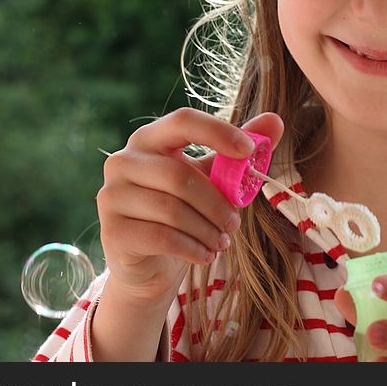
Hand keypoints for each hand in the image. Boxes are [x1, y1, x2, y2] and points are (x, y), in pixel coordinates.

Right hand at [96, 107, 283, 305]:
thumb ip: (237, 151)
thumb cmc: (183, 211)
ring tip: (221, 242)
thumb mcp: (212, 179)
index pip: (183, 121)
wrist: (149, 264)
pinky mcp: (112, 231)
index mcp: (149, 139)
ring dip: (208, 230)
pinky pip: (163, 237)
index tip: (249, 152)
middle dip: (217, 203)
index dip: (218, 132)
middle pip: (180, 175)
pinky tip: (205, 255)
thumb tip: (275, 121)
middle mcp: (122, 161)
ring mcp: (111, 195)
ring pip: (173, 210)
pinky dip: (193, 248)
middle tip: (235, 224)